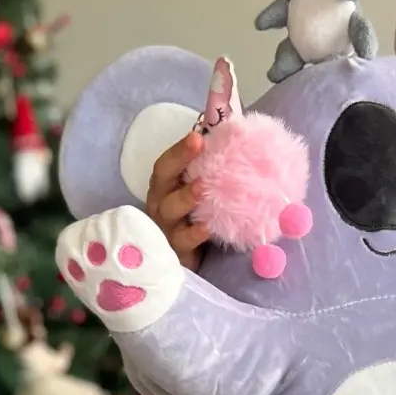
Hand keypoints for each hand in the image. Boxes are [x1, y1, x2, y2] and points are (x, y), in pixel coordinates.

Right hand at [146, 130, 208, 269]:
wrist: (187, 259)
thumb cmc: (194, 218)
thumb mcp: (199, 191)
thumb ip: (210, 170)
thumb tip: (234, 136)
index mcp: (165, 185)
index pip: (168, 162)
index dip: (180, 148)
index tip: (198, 135)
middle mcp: (161, 202)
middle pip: (164, 179)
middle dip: (180, 160)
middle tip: (198, 145)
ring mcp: (166, 226)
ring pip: (170, 209)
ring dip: (186, 196)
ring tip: (203, 187)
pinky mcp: (175, 250)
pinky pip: (183, 240)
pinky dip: (194, 233)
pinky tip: (207, 227)